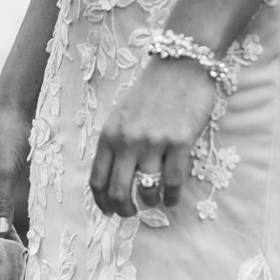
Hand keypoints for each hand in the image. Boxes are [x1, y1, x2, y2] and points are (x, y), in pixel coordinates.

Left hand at [90, 57, 215, 218]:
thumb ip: (115, 144)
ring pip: (147, 190)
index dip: (102, 202)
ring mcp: (154, 142)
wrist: (181, 65)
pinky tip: (172, 198)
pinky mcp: (179, 142)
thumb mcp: (121, 116)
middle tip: (131, 213)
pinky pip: (173, 182)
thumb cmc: (151, 92)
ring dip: (150, 203)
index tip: (108, 212)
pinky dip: (172, 197)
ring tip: (154, 201)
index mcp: (109, 135)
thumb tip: (113, 178)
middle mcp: (128, 141)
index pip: (98, 180)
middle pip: (118, 191)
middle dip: (123, 209)